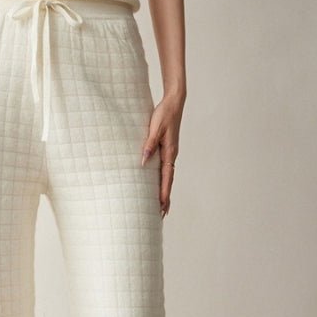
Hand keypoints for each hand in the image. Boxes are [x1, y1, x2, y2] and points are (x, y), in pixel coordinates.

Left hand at [140, 92, 183, 218]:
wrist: (174, 102)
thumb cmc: (164, 114)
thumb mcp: (155, 128)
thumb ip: (149, 145)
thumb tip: (143, 162)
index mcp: (170, 153)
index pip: (167, 178)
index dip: (164, 192)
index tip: (162, 206)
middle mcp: (171, 155)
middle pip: (168, 181)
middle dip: (166, 198)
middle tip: (162, 214)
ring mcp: (170, 153)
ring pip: (167, 177)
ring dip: (164, 191)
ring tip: (161, 206)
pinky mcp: (167, 150)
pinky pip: (164, 169)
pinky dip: (162, 180)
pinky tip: (157, 185)